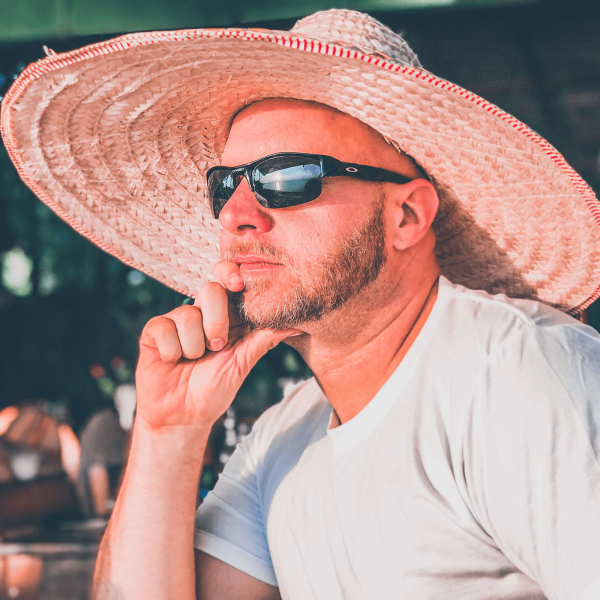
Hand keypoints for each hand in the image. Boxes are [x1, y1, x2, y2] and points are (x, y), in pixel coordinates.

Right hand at [135, 261, 300, 430]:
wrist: (182, 418)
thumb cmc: (213, 392)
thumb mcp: (241, 365)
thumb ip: (263, 340)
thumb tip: (296, 326)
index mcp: (227, 318)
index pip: (229, 282)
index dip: (232, 274)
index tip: (239, 284)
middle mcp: (202, 314)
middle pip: (210, 290)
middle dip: (216, 322)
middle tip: (216, 348)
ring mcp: (177, 321)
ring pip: (187, 314)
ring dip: (193, 346)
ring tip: (192, 361)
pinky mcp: (154, 332)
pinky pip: (163, 327)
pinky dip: (171, 351)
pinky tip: (172, 361)